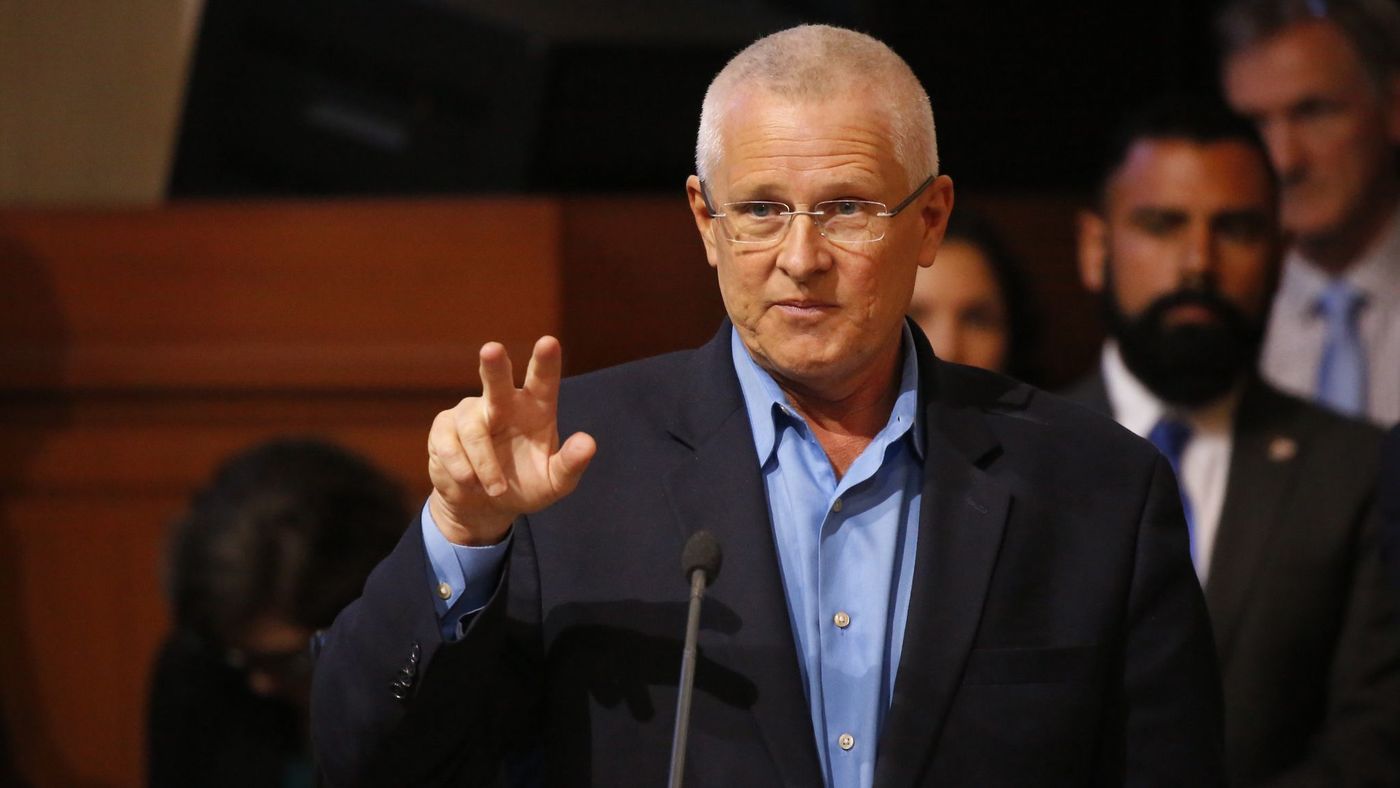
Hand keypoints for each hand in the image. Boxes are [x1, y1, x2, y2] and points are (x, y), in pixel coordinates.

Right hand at [427, 336, 595, 545]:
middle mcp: (503, 403)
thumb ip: (571, 464)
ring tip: (496, 489)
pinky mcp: (444, 427)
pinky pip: (449, 446)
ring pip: (473, 429)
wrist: (483, 508)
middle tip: (491, 349)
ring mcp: (471, 412)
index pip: (543, 380)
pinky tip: (470, 483)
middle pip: (496, 380)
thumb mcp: (554, 483)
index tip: (548, 342)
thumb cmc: (524, 487)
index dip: (545, 362)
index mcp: (535, 408)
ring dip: (485, 465)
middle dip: (494, 366)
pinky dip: (462, 470)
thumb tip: (588, 443)